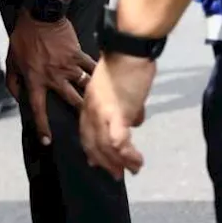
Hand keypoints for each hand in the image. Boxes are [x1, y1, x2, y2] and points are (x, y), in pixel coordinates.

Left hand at [7, 14, 95, 145]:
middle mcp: (54, 77)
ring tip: (100, 107)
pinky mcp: (78, 55)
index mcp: (36, 79)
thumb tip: (18, 97)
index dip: (43, 127)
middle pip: (72, 101)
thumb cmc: (24, 37)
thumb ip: (13, 81)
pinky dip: (97, 74)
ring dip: (92, 96)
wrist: (40, 15)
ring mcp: (68, 66)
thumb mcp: (11, 60)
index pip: (39, 109)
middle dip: (81, 115)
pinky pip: (91, 67)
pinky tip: (104, 81)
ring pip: (85, 87)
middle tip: (89, 126)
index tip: (48, 142)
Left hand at [80, 53, 155, 178]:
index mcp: (88, 102)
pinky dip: (126, 154)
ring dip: (120, 162)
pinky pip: (118, 139)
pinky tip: (135, 160)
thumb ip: (121, 104)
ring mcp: (102, 112)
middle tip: (117, 174)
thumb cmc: (126, 63)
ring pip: (106, 146)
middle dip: (105, 162)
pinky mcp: (117, 112)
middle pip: (93, 143)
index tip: (97, 162)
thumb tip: (134, 120)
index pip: (86, 132)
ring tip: (133, 169)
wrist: (128, 48)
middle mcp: (91, 109)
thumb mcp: (116, 86)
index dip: (92, 149)